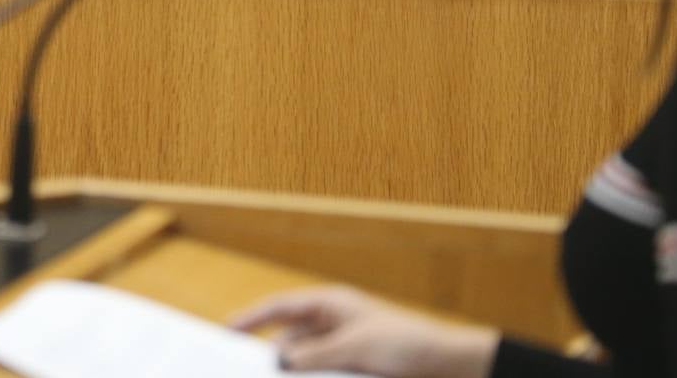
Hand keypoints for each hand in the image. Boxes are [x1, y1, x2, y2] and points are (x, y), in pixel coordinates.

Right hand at [231, 285, 498, 377]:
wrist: (450, 367)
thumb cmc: (407, 345)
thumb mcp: (355, 348)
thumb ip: (313, 354)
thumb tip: (280, 358)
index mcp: (332, 305)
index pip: (282, 307)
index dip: (252, 317)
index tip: (226, 330)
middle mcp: (334, 324)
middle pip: (290, 337)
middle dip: (271, 353)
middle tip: (244, 367)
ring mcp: (343, 348)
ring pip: (305, 361)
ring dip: (294, 371)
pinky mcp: (353, 369)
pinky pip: (322, 373)